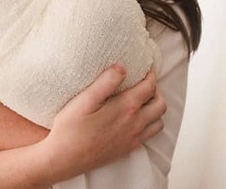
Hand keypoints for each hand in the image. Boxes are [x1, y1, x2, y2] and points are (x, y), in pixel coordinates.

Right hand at [40, 66, 166, 179]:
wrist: (65, 159)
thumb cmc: (71, 128)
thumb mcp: (84, 100)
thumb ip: (105, 82)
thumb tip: (122, 67)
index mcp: (126, 108)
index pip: (149, 87)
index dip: (150, 74)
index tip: (145, 67)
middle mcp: (135, 124)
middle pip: (160, 104)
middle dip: (155, 90)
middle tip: (143, 82)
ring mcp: (133, 138)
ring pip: (158, 121)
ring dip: (155, 108)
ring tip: (141, 100)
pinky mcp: (128, 148)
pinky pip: (150, 135)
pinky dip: (150, 124)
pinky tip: (135, 119)